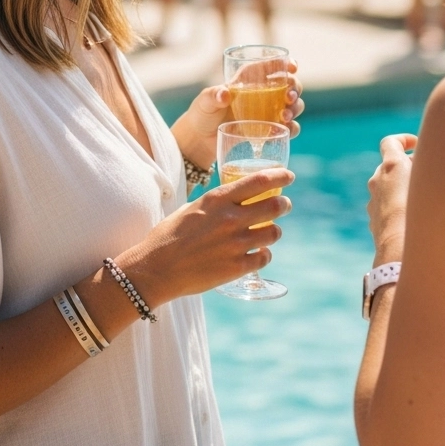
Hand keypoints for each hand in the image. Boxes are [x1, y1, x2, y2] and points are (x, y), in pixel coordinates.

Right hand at [122, 164, 294, 304]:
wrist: (156, 269)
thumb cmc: (169, 236)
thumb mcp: (192, 208)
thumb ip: (216, 204)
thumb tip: (234, 199)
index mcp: (217, 199)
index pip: (260, 181)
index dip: (280, 176)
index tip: (289, 176)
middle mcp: (230, 219)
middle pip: (275, 206)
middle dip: (284, 204)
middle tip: (284, 205)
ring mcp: (235, 244)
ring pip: (274, 233)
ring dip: (274, 231)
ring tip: (269, 232)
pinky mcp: (236, 268)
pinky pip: (264, 258)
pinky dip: (264, 254)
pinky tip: (257, 253)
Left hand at [172, 59, 304, 171]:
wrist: (200, 140)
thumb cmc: (202, 114)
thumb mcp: (204, 102)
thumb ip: (212, 96)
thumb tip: (224, 94)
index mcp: (248, 80)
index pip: (271, 66)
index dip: (286, 64)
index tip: (293, 68)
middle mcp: (262, 94)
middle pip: (289, 85)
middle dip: (295, 88)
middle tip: (289, 97)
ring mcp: (267, 112)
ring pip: (293, 105)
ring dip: (295, 108)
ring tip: (285, 116)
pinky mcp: (268, 130)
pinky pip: (288, 128)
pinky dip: (292, 128)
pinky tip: (287, 130)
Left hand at [366, 133, 416, 261]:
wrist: (399, 250)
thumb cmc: (421, 215)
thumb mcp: (431, 184)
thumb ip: (428, 169)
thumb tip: (427, 165)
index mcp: (391, 167)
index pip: (391, 143)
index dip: (403, 140)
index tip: (416, 145)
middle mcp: (377, 181)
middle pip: (390, 166)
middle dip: (407, 167)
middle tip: (426, 175)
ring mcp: (373, 201)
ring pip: (387, 188)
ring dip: (401, 189)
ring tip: (421, 200)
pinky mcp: (373, 220)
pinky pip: (385, 207)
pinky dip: (396, 207)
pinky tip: (412, 219)